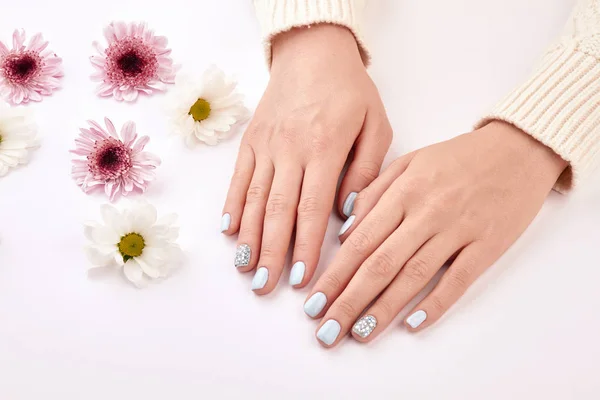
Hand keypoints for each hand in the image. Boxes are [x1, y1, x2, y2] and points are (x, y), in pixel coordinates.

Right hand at [222, 24, 392, 292]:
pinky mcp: (250, 140)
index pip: (313, 209)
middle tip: (266, 286)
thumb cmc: (350, 91)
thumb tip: (346, 213)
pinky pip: (238, 177)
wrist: (313, 52)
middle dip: (272, 252)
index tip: (302, 279)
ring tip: (245, 268)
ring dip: (249, 237)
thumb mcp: (376, 125)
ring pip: (254, 198)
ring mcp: (266, 145)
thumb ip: (366, 170)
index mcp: (325, 148)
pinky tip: (228, 231)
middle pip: (278, 211)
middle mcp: (290, 150)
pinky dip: (232, 205)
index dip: (306, 247)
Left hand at [304, 121, 567, 346]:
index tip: (313, 302)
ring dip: (384, 309)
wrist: (518, 150)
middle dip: (349, 300)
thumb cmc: (457, 157)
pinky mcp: (487, 245)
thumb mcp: (410, 161)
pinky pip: (459, 279)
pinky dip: (436, 303)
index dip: (334, 275)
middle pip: (381, 264)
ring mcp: (458, 230)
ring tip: (359, 333)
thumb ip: (374, 193)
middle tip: (327, 330)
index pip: (360, 241)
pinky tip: (413, 324)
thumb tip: (345, 230)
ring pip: (414, 275)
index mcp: (403, 191)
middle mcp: (426, 213)